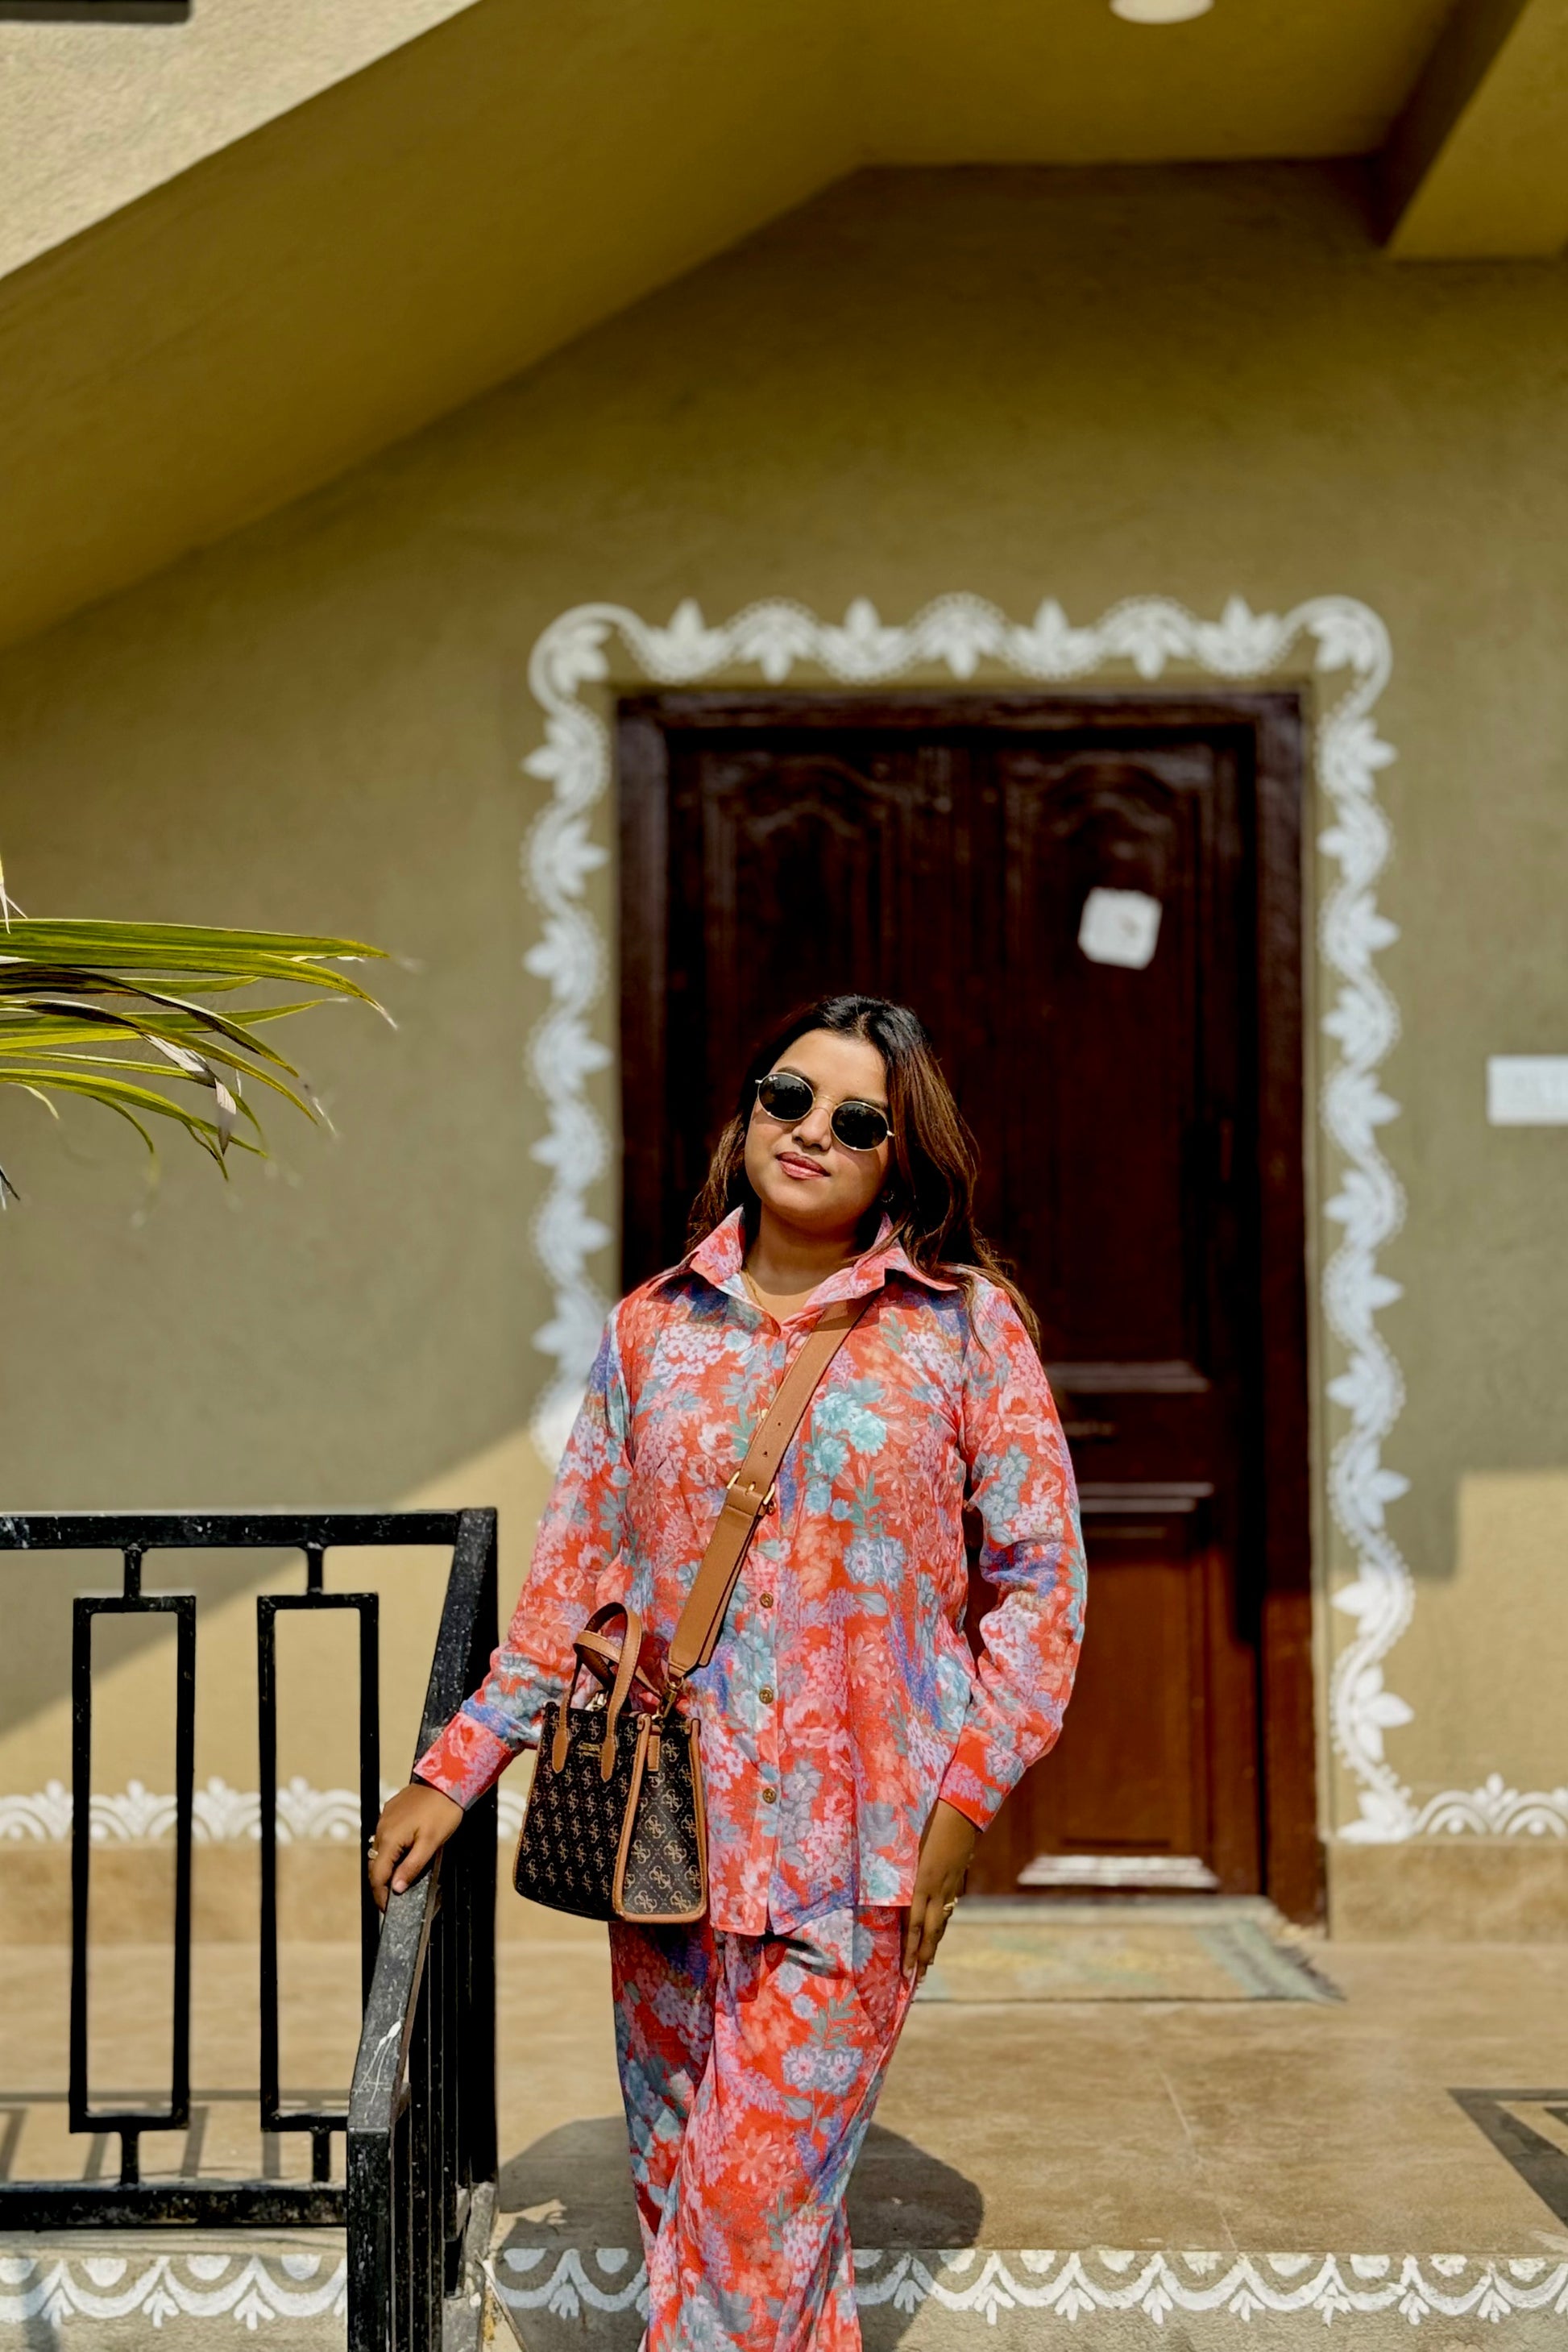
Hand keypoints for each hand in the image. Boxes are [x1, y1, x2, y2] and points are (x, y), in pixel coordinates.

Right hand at [367, 1781, 463, 1911]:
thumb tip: (396, 1888)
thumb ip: (412, 1867)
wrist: (447, 1781)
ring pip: (380, 1850)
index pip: (377, 1875)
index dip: (380, 1895)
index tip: (387, 1909)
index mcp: (390, 1838)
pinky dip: (390, 1850)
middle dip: (381, 1884)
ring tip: (398, 1881)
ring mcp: (385, 1818)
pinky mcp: (391, 1811)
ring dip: (386, 1867)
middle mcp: (382, 1828)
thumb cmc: (443, 1811)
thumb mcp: (431, 1844)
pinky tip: (402, 1855)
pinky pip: (385, 1836)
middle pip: (375, 1864)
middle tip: (392, 1899)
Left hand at [903, 1798, 977, 1979]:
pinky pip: (948, 1909)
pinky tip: (939, 1931)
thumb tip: (886, 1890)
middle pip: (930, 1932)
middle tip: (919, 1978)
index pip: (914, 1925)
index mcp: (922, 1883)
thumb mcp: (908, 1848)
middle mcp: (937, 1891)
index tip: (906, 1969)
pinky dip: (942, 1925)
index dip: (910, 1949)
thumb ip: (898, 1870)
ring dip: (934, 1944)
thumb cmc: (929, 1824)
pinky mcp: (956, 1881)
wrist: (962, 1814)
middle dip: (924, 1956)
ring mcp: (949, 1888)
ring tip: (929, 1963)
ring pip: (941, 1923)